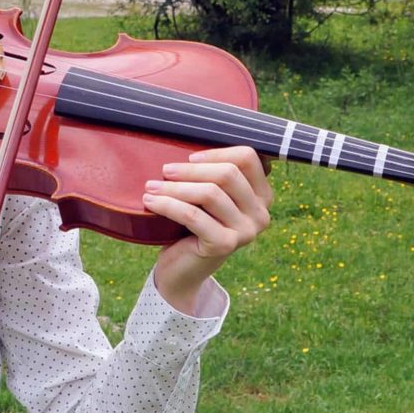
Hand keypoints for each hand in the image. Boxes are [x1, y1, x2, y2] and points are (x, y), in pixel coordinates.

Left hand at [146, 146, 271, 312]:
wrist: (183, 270)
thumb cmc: (193, 226)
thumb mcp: (208, 196)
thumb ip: (212, 174)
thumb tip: (189, 142)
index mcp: (262, 196)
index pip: (248, 158)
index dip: (217, 153)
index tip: (189, 158)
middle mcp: (261, 214)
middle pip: (228, 174)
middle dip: (191, 170)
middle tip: (164, 171)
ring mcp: (246, 231)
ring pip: (209, 193)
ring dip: (175, 187)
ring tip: (151, 186)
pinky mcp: (225, 245)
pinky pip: (192, 215)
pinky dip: (168, 204)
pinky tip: (151, 200)